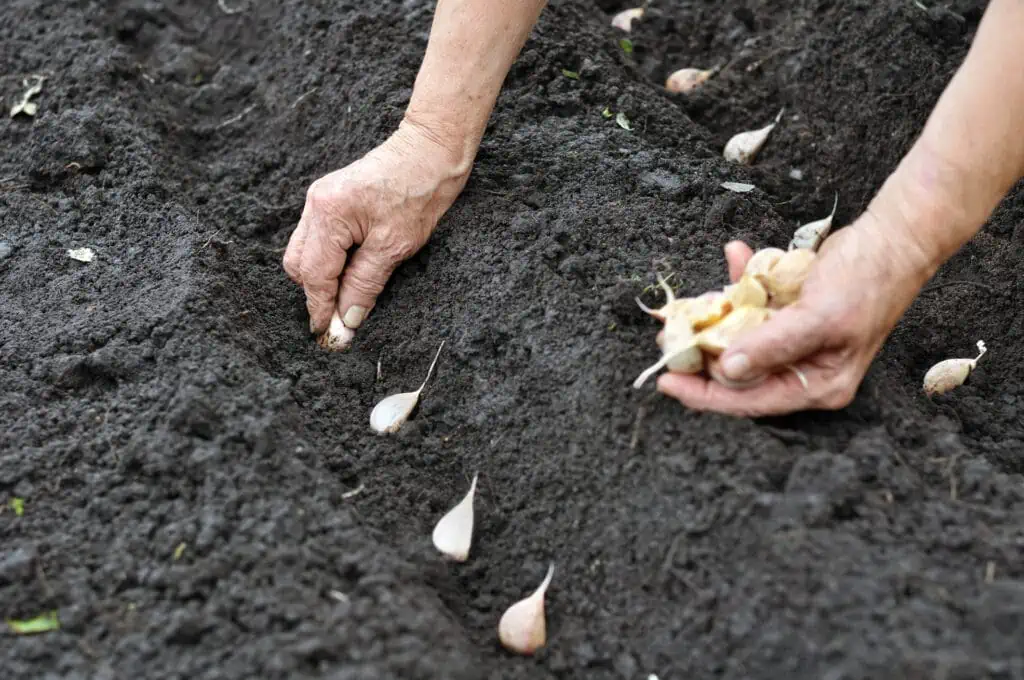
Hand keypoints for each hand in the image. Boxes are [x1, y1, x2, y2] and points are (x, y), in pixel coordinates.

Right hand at [283, 120, 471, 344]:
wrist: (432, 151)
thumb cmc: (419, 192)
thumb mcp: (394, 247)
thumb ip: (364, 284)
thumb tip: (346, 319)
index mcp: (328, 213)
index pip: (314, 274)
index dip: (320, 308)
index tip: (328, 335)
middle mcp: (316, 205)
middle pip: (300, 264)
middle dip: (316, 294)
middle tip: (340, 319)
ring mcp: (320, 200)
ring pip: (306, 253)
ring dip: (323, 278)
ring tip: (348, 296)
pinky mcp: (331, 200)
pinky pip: (318, 240)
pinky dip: (330, 261)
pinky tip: (351, 272)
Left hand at [655, 212, 935, 415]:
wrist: (894, 236)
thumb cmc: (867, 282)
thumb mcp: (818, 318)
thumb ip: (772, 346)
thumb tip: (727, 371)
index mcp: (817, 385)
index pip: (750, 401)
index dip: (705, 395)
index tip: (667, 381)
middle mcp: (803, 369)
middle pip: (738, 374)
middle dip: (700, 356)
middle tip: (667, 340)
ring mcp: (794, 341)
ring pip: (739, 340)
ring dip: (713, 319)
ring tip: (683, 310)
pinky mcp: (788, 313)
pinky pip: (752, 306)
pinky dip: (739, 284)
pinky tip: (734, 254)